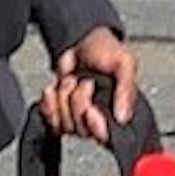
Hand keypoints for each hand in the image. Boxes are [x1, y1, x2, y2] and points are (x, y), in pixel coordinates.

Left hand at [41, 28, 138, 143]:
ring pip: (63, 124)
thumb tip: (124, 117)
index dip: (94, 125)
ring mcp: (77, 117)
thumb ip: (126, 89)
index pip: (104, 136)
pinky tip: (54, 89)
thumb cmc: (106, 51)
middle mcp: (97, 118)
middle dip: (78, 101)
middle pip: (81, 129)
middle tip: (85, 82)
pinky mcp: (60, 112)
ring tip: (72, 80)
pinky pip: (49, 119)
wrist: (83, 40)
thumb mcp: (124, 63)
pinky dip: (48, 103)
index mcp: (117, 112)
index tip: (91, 109)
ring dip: (63, 97)